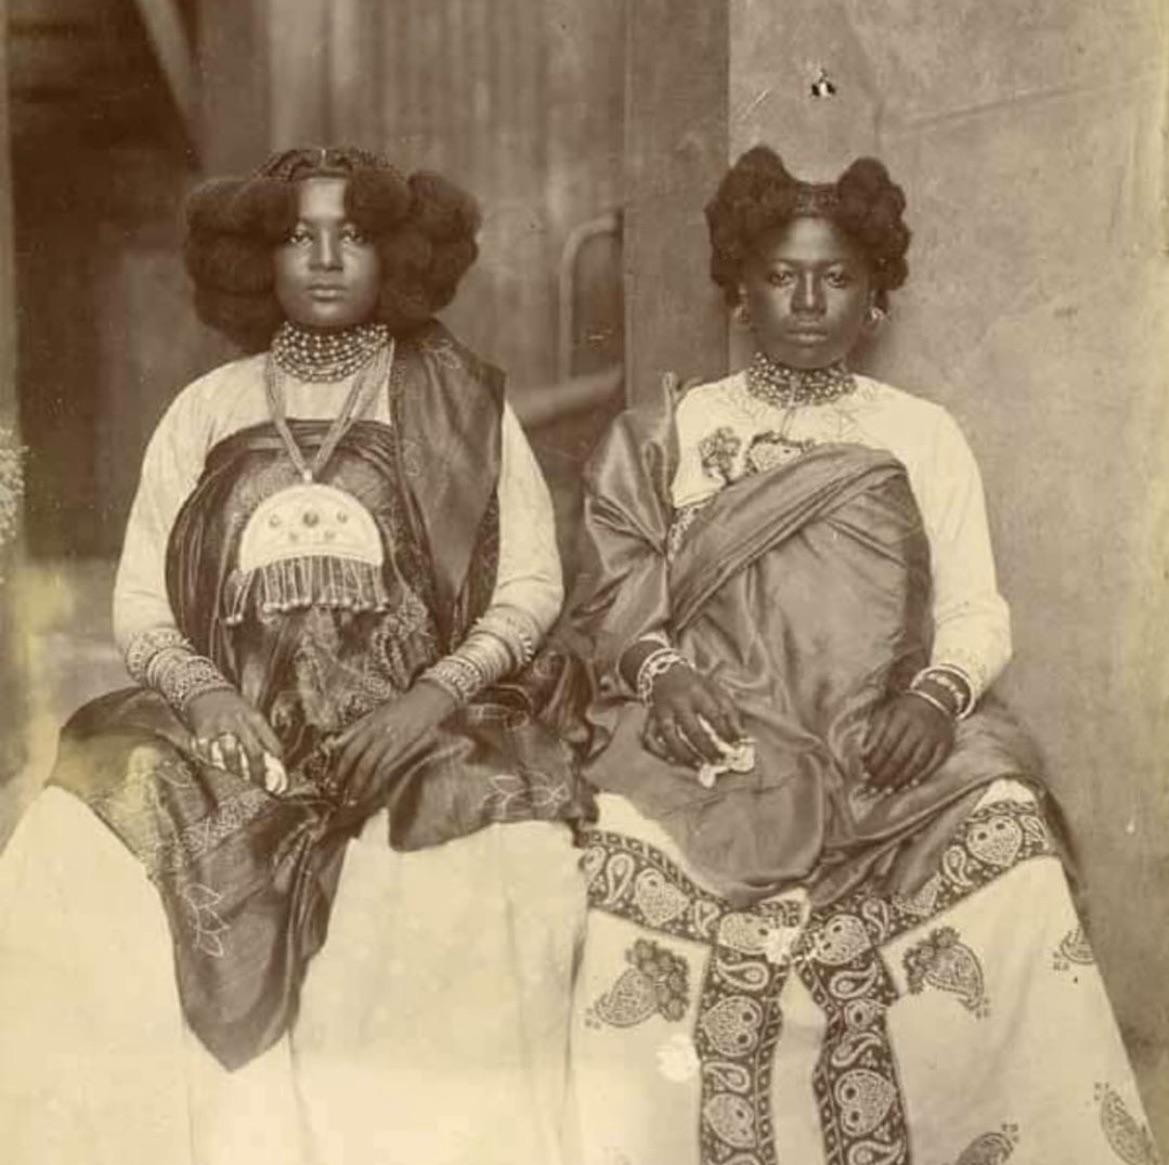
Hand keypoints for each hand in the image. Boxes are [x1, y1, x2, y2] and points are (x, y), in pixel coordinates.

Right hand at [185, 688, 286, 792]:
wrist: (204, 690)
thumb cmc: (231, 706)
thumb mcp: (251, 714)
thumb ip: (260, 734)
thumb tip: (273, 762)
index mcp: (255, 717)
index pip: (271, 743)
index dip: (277, 763)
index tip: (278, 777)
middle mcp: (239, 721)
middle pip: (253, 752)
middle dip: (258, 772)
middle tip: (260, 785)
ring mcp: (220, 727)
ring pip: (231, 755)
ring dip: (235, 770)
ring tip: (239, 778)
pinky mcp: (201, 732)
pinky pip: (209, 753)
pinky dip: (214, 762)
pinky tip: (218, 766)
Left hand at [329, 682, 455, 807]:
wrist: (428, 699)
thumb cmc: (402, 708)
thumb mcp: (376, 714)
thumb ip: (358, 729)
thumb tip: (338, 744)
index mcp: (368, 723)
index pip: (348, 747)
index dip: (339, 766)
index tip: (332, 781)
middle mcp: (376, 731)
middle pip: (356, 758)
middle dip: (345, 778)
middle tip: (338, 795)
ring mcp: (389, 739)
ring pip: (370, 766)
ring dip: (360, 784)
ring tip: (353, 800)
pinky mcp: (403, 746)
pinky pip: (386, 767)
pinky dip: (378, 782)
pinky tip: (374, 792)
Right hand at [645, 665, 744, 767]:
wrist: (663, 672)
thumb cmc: (695, 685)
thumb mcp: (715, 690)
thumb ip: (730, 712)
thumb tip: (743, 739)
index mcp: (696, 692)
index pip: (714, 715)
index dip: (726, 733)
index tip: (736, 747)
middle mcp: (677, 702)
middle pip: (692, 729)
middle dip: (707, 748)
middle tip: (720, 761)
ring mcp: (661, 712)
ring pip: (670, 737)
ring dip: (685, 754)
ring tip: (699, 765)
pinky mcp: (649, 719)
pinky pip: (649, 739)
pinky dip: (659, 752)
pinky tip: (673, 760)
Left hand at [861, 692, 954, 792]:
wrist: (937, 697)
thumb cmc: (905, 708)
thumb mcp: (887, 711)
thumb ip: (875, 731)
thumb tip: (864, 754)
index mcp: (901, 717)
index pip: (885, 745)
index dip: (874, 762)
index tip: (865, 775)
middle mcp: (919, 728)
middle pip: (900, 756)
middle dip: (885, 774)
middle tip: (874, 787)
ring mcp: (934, 737)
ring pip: (916, 763)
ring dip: (901, 779)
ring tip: (888, 790)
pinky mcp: (946, 744)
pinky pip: (934, 764)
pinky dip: (922, 775)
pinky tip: (910, 784)